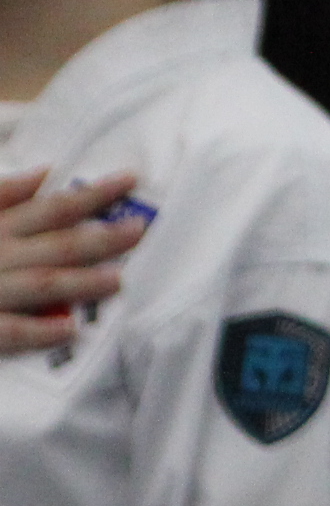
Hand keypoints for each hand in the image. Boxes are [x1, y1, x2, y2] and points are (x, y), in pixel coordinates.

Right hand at [0, 170, 148, 355]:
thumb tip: (43, 173)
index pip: (50, 207)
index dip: (92, 194)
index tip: (131, 179)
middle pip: (54, 244)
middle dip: (100, 237)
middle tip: (141, 230)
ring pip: (37, 285)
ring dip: (79, 282)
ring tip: (118, 280)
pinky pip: (6, 332)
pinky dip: (36, 331)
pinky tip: (69, 331)